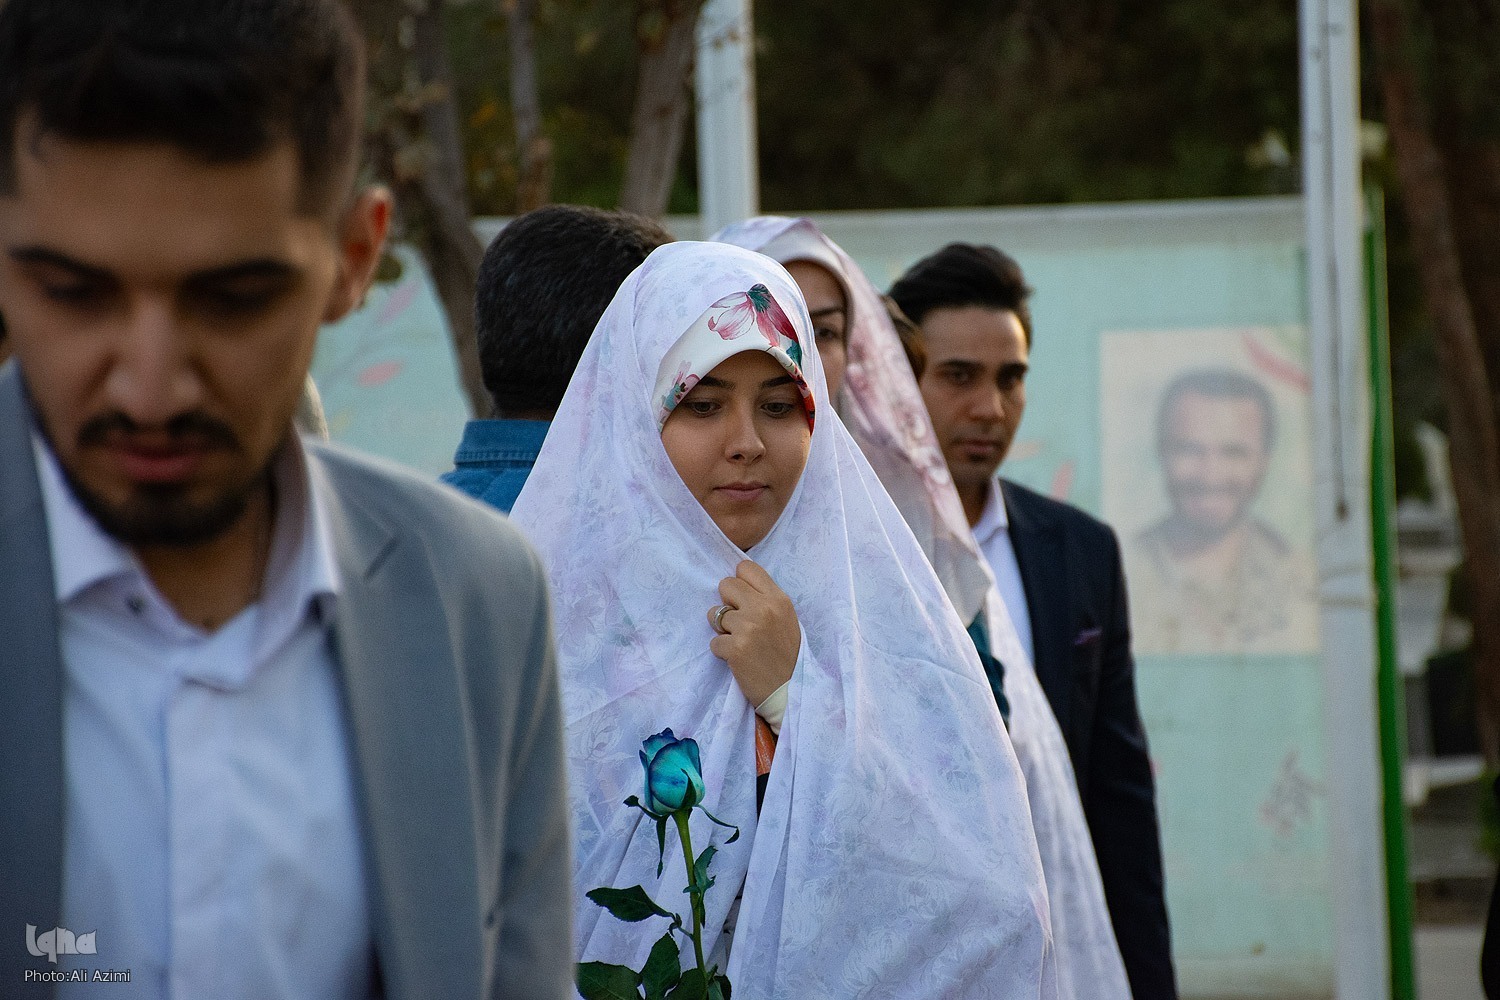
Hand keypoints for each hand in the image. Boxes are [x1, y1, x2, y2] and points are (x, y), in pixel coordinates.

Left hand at [707, 560, 801, 707]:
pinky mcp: (735, 649)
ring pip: (714, 614)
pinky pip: (714, 641)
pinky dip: (722, 652)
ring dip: (723, 630)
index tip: (743, 599)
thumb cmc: (787, 654)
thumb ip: (765, 599)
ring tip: (740, 643)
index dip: (740, 583)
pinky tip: (738, 659)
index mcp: (778, 598)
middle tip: (738, 622)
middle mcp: (763, 608)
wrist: (790, 691)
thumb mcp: (786, 618)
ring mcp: (748, 627)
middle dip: (727, 602)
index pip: (745, 567)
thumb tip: (736, 586)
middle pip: (725, 584)